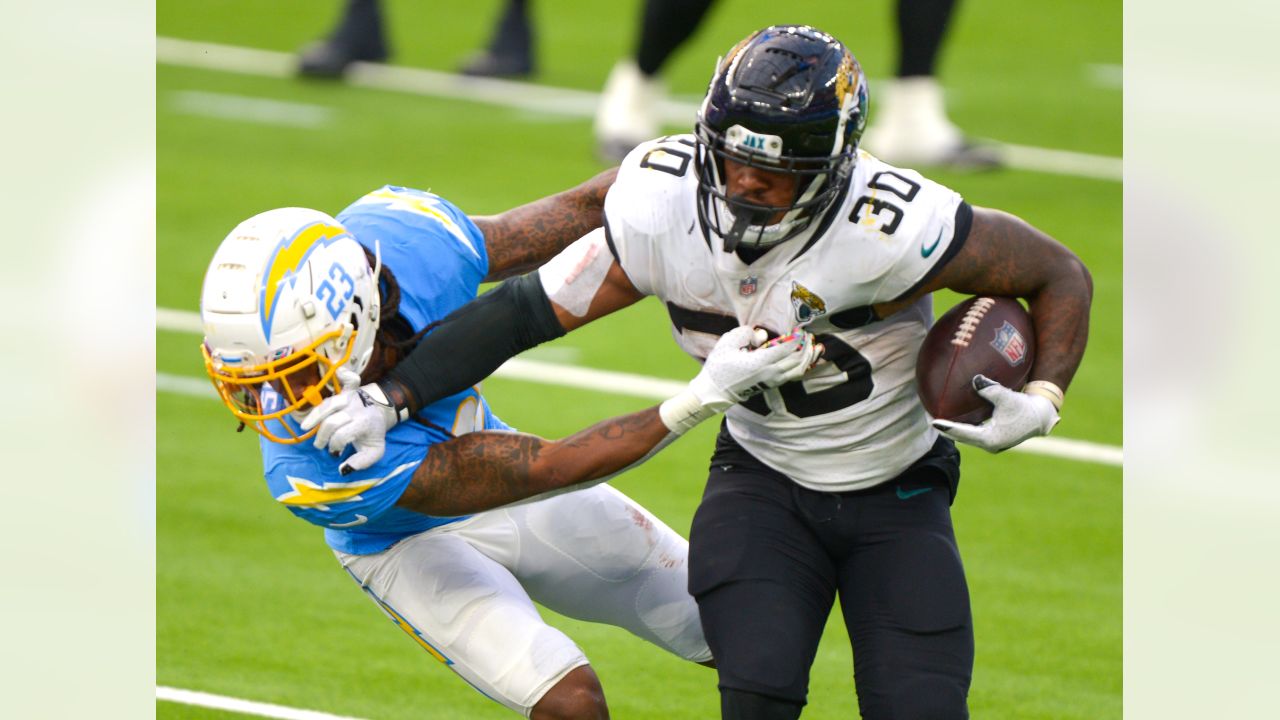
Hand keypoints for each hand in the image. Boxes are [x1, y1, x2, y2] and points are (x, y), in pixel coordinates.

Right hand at [299, 367, 399, 474]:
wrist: (381, 414)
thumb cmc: (373, 434)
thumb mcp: (374, 452)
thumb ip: (361, 463)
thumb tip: (342, 468)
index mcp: (364, 424)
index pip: (343, 434)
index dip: (335, 444)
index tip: (335, 452)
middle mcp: (357, 409)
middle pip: (332, 421)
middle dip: (323, 436)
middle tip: (320, 445)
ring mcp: (353, 397)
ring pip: (329, 403)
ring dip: (315, 416)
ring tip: (306, 427)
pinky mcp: (349, 389)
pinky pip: (348, 379)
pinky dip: (343, 374)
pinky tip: (338, 372)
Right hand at [660, 326, 820, 433]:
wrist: (715, 391)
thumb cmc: (719, 366)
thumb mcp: (727, 343)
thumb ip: (746, 334)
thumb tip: (763, 335)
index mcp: (760, 362)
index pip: (786, 348)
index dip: (796, 337)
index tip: (800, 328)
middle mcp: (770, 373)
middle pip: (797, 359)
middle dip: (806, 345)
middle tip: (809, 334)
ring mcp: (773, 380)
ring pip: (799, 369)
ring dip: (808, 356)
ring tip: (813, 345)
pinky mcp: (773, 384)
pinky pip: (794, 375)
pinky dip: (804, 365)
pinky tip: (807, 358)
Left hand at [932, 374, 1060, 452]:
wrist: (1041, 416)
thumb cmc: (1024, 407)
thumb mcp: (1007, 397)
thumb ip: (990, 389)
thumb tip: (975, 380)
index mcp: (990, 439)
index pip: (963, 433)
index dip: (947, 427)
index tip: (932, 422)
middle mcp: (989, 444)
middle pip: (961, 437)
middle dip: (945, 429)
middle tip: (929, 418)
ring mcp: (991, 443)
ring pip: (966, 437)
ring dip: (953, 429)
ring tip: (937, 420)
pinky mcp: (993, 437)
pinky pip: (972, 433)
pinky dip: (962, 427)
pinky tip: (954, 417)